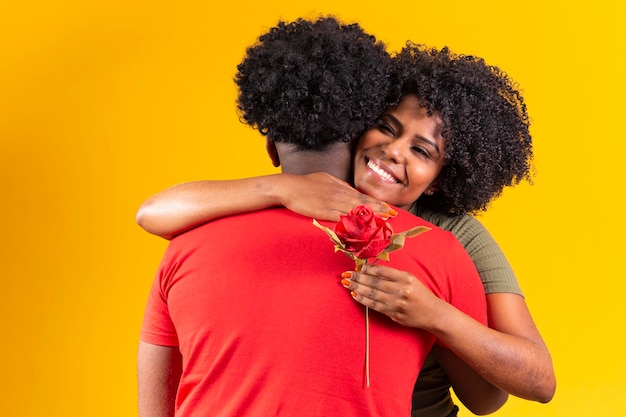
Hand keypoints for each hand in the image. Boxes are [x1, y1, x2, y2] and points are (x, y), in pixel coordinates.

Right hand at [278, 172, 393, 221]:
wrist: (288, 187)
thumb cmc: (304, 183)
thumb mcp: (325, 179)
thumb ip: (340, 185)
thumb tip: (351, 191)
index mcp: (341, 187)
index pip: (363, 196)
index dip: (377, 203)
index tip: (389, 208)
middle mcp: (340, 194)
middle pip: (364, 203)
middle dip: (380, 210)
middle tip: (393, 216)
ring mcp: (333, 203)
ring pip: (357, 211)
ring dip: (372, 217)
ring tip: (384, 222)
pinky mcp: (325, 212)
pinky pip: (343, 218)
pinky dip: (354, 222)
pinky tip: (363, 227)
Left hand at [340, 264, 442, 328]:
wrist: (433, 313)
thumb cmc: (419, 293)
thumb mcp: (410, 279)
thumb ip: (393, 275)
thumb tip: (370, 270)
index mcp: (406, 278)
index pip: (382, 271)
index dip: (368, 269)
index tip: (359, 267)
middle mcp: (401, 289)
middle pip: (374, 282)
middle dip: (358, 277)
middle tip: (346, 274)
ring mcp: (397, 303)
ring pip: (372, 293)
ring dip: (357, 287)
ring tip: (346, 283)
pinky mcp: (394, 313)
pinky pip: (374, 305)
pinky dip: (362, 299)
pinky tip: (354, 294)